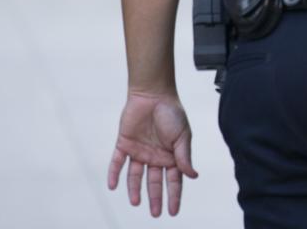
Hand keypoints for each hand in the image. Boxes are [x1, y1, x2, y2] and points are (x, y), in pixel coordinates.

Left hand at [107, 92, 197, 215]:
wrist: (153, 94)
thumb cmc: (172, 112)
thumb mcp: (183, 136)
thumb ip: (184, 156)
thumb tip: (193, 176)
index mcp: (171, 155)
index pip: (173, 180)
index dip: (174, 196)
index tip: (173, 211)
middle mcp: (155, 156)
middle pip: (154, 182)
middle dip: (155, 198)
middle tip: (155, 214)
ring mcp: (139, 151)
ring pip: (135, 176)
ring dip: (134, 189)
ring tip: (135, 202)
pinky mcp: (124, 144)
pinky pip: (117, 162)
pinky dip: (114, 174)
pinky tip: (113, 185)